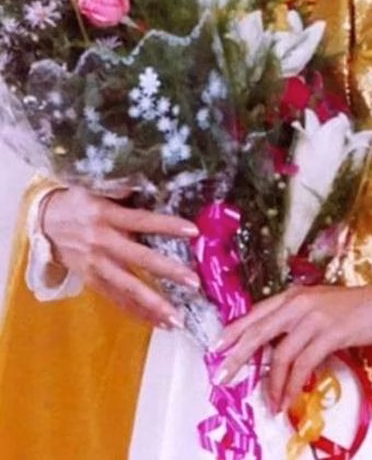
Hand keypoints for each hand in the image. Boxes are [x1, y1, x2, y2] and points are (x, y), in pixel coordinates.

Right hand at [41, 185, 199, 329]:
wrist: (43, 222)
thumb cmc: (77, 200)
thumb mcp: (96, 187)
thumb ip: (123, 189)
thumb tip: (152, 183)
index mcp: (106, 215)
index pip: (142, 221)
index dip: (166, 225)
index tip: (193, 231)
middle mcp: (102, 242)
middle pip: (139, 259)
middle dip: (167, 271)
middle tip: (194, 282)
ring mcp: (95, 264)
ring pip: (127, 287)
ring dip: (153, 304)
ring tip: (178, 318)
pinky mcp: (89, 280)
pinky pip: (115, 299)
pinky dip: (136, 312)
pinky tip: (157, 322)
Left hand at [212, 282, 371, 412]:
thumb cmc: (354, 308)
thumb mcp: (318, 307)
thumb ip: (295, 320)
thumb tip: (273, 346)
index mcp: (293, 294)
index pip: (256, 313)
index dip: (234, 331)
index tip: (217, 348)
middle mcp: (298, 302)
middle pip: (259, 331)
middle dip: (238, 356)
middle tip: (223, 375)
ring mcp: (313, 317)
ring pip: (281, 355)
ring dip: (273, 383)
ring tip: (271, 403)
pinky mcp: (329, 333)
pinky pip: (302, 365)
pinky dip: (293, 385)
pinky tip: (290, 398)